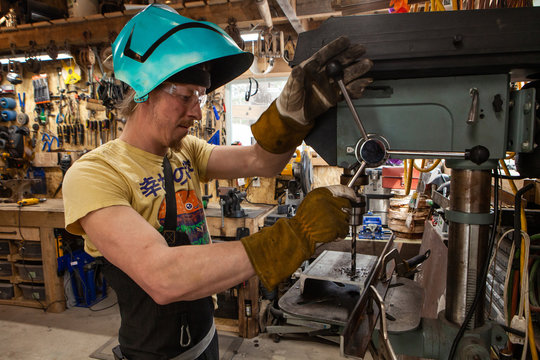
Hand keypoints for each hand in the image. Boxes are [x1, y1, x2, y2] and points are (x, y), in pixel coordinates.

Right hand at [241, 186, 355, 288]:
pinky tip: (329, 233)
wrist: (297, 235)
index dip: (350, 194)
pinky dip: (339, 234)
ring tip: (327, 227)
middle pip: (346, 204)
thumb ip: (325, 199)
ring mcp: (333, 212)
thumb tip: (341, 199)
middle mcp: (328, 200)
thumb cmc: (302, 222)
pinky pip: (345, 229)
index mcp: (321, 193)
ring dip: (340, 225)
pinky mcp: (336, 224)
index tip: (354, 197)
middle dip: (343, 213)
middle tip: (334, 219)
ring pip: (347, 218)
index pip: (342, 189)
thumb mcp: (311, 203)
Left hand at [251, 36, 371, 153]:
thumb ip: (295, 80)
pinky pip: (347, 91)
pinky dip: (356, 89)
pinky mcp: (334, 97)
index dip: (335, 47)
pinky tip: (362, 85)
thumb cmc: (289, 99)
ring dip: (357, 70)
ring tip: (366, 65)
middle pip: (339, 62)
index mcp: (311, 68)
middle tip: (361, 49)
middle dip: (350, 55)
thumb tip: (298, 70)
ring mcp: (330, 85)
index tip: (345, 40)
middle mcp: (322, 74)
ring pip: (346, 75)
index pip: (324, 55)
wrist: (293, 116)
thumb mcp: (290, 89)